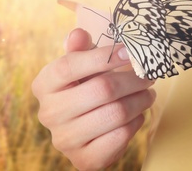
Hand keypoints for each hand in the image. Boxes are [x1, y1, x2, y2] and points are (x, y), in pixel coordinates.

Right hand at [31, 28, 155, 169]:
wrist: (80, 130)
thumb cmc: (81, 88)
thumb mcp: (78, 65)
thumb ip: (79, 49)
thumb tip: (78, 34)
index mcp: (43, 85)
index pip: (70, 66)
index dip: (102, 57)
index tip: (129, 51)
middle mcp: (48, 113)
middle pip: (101, 89)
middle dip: (133, 79)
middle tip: (148, 75)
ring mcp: (64, 139)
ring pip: (116, 113)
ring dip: (140, 101)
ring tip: (147, 93)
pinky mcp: (83, 159)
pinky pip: (121, 136)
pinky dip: (135, 123)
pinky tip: (136, 115)